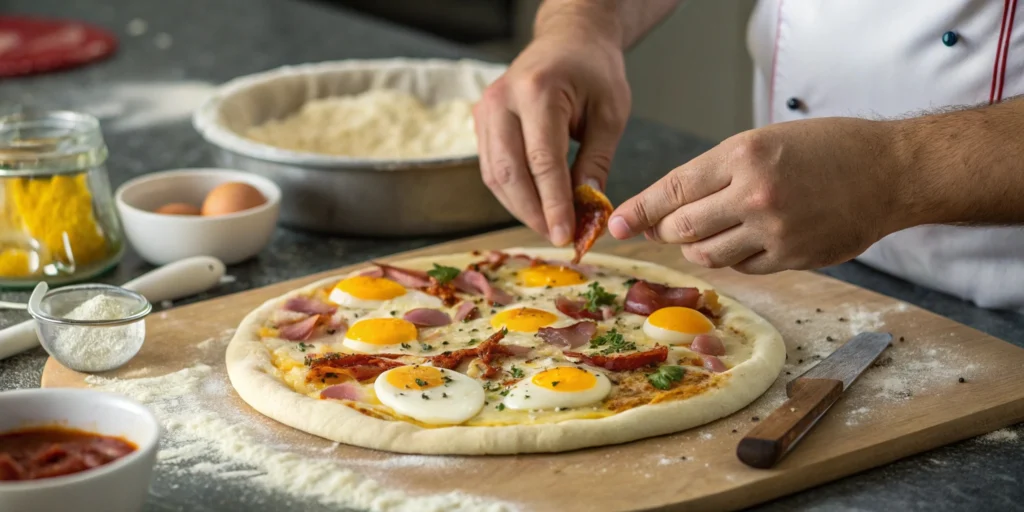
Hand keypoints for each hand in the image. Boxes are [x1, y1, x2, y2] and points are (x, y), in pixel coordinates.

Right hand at [473, 14, 629, 245]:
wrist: (568, 39)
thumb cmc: (593, 70)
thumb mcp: (610, 113)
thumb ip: (596, 161)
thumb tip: (586, 208)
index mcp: (537, 92)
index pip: (542, 161)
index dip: (553, 204)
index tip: (566, 235)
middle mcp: (503, 100)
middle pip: (509, 172)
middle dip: (533, 212)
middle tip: (558, 237)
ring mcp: (486, 110)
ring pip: (494, 175)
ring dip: (521, 207)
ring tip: (549, 226)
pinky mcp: (481, 121)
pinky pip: (491, 168)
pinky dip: (512, 193)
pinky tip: (535, 206)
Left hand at [607, 118, 908, 273]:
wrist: (890, 171)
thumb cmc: (825, 149)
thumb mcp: (765, 140)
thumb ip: (717, 172)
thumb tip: (668, 206)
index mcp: (743, 154)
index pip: (673, 188)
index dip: (638, 209)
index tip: (616, 224)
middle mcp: (754, 193)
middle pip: (681, 228)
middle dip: (664, 231)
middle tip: (663, 228)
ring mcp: (774, 229)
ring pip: (706, 254)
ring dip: (696, 247)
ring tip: (709, 232)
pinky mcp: (792, 257)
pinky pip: (741, 267)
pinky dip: (733, 257)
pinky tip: (746, 240)